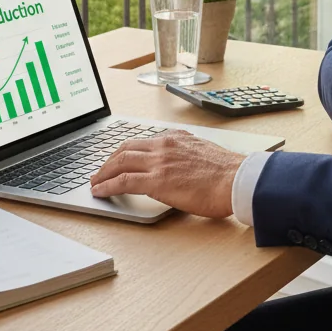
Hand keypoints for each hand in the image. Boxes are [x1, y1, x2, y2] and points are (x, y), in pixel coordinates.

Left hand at [89, 129, 244, 218]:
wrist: (236, 179)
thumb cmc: (227, 172)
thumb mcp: (202, 152)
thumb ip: (186, 154)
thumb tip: (179, 165)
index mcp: (176, 138)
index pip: (141, 141)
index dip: (124, 151)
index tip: (117, 158)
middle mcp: (164, 145)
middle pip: (125, 148)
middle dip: (108, 161)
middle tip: (99, 171)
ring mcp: (159, 162)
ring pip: (120, 162)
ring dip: (103, 173)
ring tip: (95, 182)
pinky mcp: (157, 181)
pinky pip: (123, 182)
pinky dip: (107, 186)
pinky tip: (100, 192)